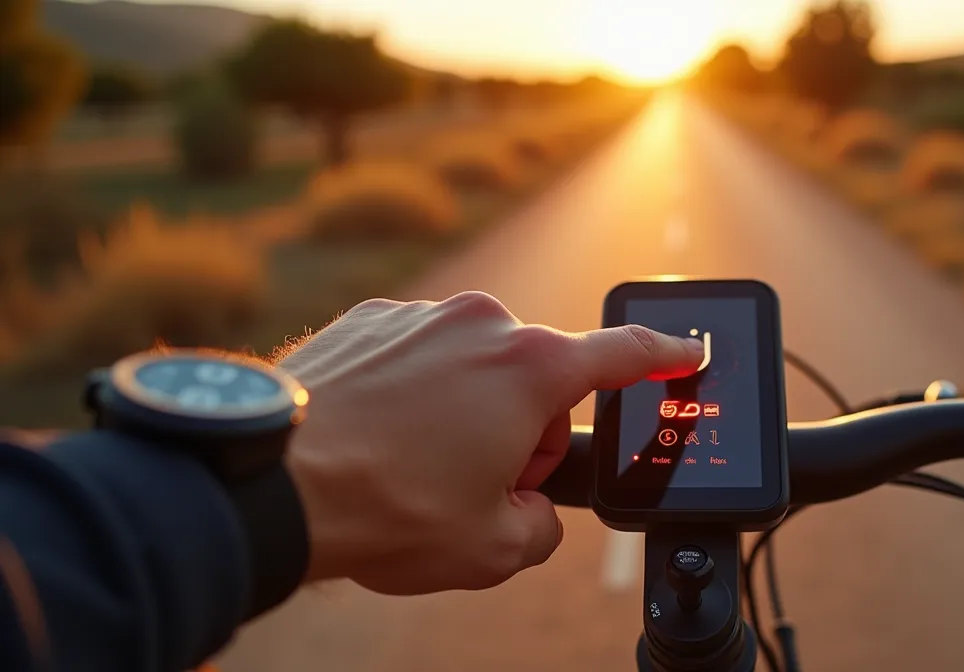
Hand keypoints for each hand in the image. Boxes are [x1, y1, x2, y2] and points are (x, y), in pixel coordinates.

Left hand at [277, 293, 702, 594]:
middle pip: (537, 378)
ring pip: (474, 366)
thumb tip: (532, 509)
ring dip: (466, 412)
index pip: (626, 353)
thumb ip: (542, 524)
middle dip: (523, 430)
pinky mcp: (369, 318)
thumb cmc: (387, 511)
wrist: (270, 481)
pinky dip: (414, 392)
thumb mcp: (493, 548)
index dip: (668, 354)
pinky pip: (418, 355)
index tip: (690, 349)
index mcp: (532, 368)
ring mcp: (422, 314)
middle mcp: (483, 323)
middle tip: (478, 485)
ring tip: (413, 467)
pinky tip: (379, 438)